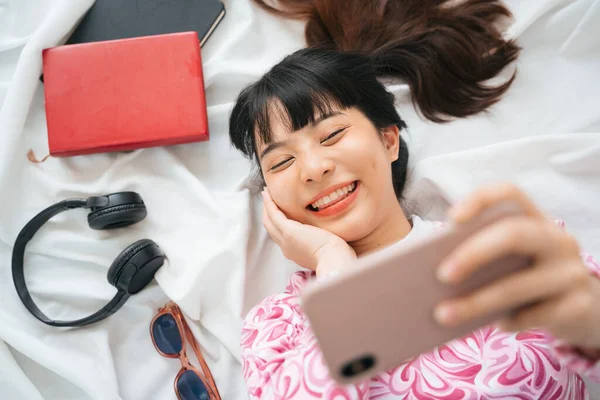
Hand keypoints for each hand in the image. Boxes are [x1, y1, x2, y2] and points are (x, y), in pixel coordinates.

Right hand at [261, 189, 355, 275]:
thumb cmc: (336, 256)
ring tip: (266, 194)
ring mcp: (285, 240)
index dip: (277, 224)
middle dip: (268, 214)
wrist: (335, 261)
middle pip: (271, 229)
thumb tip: (326, 234)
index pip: (281, 236)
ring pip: (269, 221)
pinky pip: (274, 215)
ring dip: (266, 207)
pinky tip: (268, 194)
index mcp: (295, 252)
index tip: (278, 212)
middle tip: (267, 200)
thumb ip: (320, 241)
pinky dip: (269, 204)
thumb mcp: (325, 248)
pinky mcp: (288, 231)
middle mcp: (287, 248)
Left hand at [434, 183, 599, 348]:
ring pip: (517, 285)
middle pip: (513, 234)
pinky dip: (506, 321)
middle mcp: (557, 239)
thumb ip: (482, 253)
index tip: (452, 218)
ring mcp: (571, 272)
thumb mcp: (510, 259)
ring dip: (474, 302)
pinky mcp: (577, 305)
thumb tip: (434, 271)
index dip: (480, 200)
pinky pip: (532, 316)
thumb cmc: (528, 277)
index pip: (510, 193)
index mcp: (535, 219)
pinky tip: (493, 324)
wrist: (582, 309)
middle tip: (441, 275)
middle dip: (472, 254)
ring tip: (442, 314)